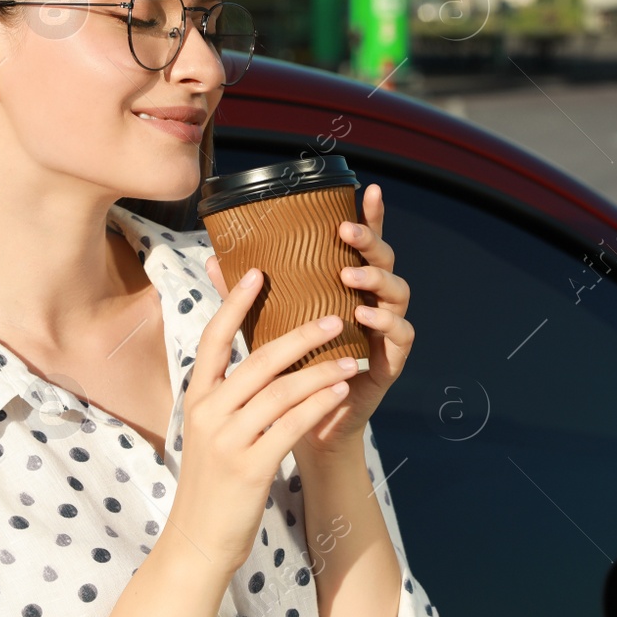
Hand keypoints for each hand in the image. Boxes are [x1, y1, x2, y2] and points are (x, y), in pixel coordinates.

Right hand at [169, 264, 362, 573]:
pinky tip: (340, 390)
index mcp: (197, 398)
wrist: (198, 540)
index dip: (234, 303)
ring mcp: (228, 440)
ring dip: (320, 371)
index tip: (258, 272)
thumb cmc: (212, 482)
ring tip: (350, 357)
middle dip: (299, 335)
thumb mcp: (209, 431)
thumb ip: (227, 395)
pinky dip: (318, 404)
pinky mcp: (250, 467)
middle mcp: (208, 413)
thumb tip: (258, 359)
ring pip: (281, 391)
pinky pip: (291, 425)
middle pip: (257, 360)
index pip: (213, 338)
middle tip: (333, 316)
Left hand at [206, 183, 413, 459]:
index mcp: (348, 286)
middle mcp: (372, 301)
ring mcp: (385, 330)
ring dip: (375, 278)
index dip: (371, 216)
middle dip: (369, 240)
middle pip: (385, 259)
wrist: (310, 428)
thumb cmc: (291, 372)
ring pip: (398, 291)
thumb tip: (215, 258)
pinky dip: (386, 322)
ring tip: (349, 275)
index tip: (370, 188)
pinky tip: (363, 315)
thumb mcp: (267, 326)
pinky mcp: (391, 360)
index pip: (363, 244)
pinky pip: (401, 334)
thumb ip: (248, 295)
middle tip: (344, 232)